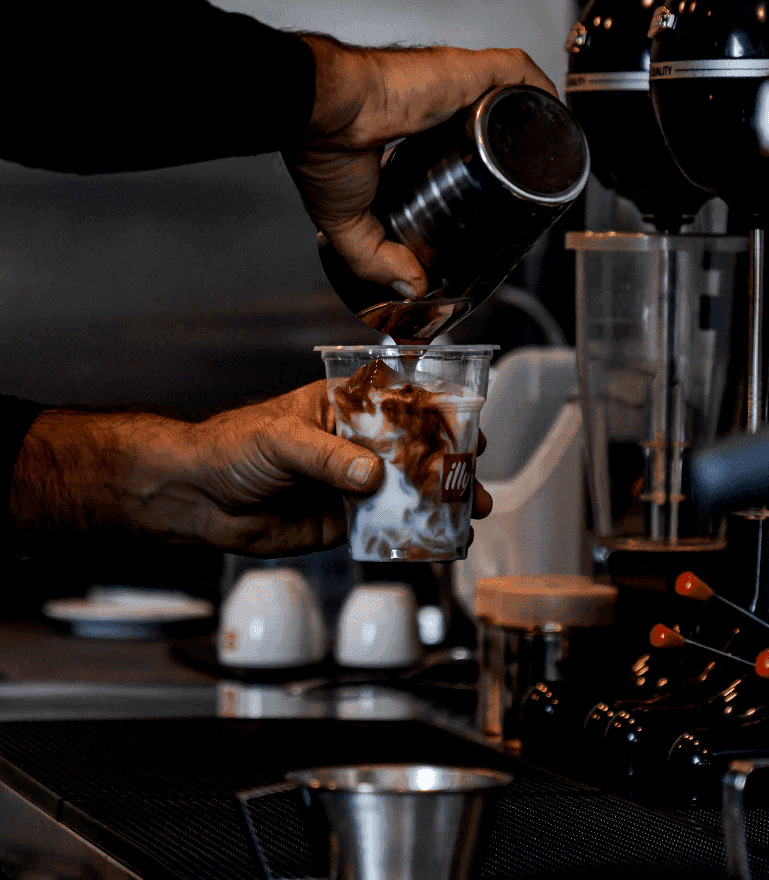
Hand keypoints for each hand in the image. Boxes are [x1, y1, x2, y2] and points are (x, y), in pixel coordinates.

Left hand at [181, 380, 491, 555]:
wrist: (199, 498)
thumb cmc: (232, 448)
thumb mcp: (280, 439)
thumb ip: (325, 455)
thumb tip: (370, 475)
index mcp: (342, 410)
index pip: (398, 407)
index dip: (436, 417)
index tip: (467, 431)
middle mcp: (353, 446)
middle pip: (412, 452)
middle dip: (448, 466)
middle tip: (474, 481)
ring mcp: (351, 485)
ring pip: (405, 492)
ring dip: (438, 502)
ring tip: (469, 514)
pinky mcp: (343, 521)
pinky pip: (384, 527)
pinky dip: (411, 534)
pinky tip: (436, 540)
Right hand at [283, 36, 558, 298]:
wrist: (320, 113)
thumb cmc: (321, 150)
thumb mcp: (347, 224)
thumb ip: (376, 259)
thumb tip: (411, 287)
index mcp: (411, 139)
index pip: (458, 153)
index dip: (483, 176)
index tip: (497, 206)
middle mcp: (436, 111)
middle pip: (492, 130)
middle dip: (517, 159)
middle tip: (528, 195)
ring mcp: (453, 90)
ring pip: (511, 103)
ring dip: (534, 128)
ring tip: (547, 166)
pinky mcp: (464, 75)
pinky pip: (517, 74)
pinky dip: (541, 94)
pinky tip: (553, 124)